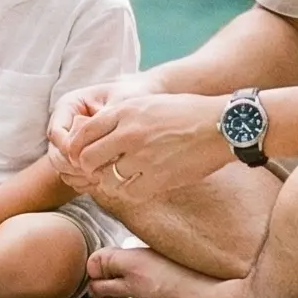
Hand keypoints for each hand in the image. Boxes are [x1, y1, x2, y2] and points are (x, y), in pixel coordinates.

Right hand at [48, 74, 161, 182]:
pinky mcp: (78, 155)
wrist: (143, 99)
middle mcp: (65, 124)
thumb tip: (92, 141)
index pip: (57, 133)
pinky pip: (72, 175)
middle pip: (55, 153)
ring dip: (78, 176)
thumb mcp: (118, 104)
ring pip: (62, 167)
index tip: (87, 159)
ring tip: (101, 179)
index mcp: (69, 105)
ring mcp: (69, 141)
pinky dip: (83, 181)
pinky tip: (101, 182)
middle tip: (96, 174)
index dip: (69, 150)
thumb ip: (103, 119)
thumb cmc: (130, 96)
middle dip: (74, 167)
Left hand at [64, 90, 234, 197]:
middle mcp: (129, 133)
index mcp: (124, 111)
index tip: (82, 156)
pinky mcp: (159, 177)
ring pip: (107, 180)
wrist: (221, 125)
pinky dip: (129, 193)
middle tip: (97, 171)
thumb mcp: (148, 103)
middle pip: (88, 159)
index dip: (76, 149)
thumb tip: (96, 135)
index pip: (82, 133)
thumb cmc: (186, 112)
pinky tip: (136, 187)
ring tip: (118, 179)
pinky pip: (129, 193)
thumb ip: (121, 117)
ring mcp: (143, 157)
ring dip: (109, 182)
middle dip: (89, 168)